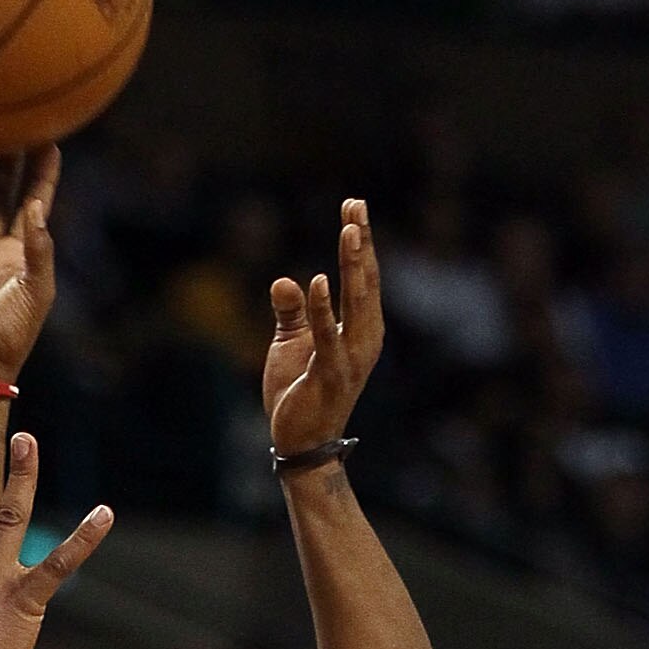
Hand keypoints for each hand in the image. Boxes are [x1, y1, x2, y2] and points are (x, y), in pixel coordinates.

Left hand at [264, 196, 383, 459]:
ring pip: (355, 304)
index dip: (359, 242)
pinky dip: (323, 310)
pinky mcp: (329, 376)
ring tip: (350, 230)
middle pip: (365, 283)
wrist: (300, 443)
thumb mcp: (292, 344)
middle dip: (361, 243)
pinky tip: (318, 280)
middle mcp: (364, 340)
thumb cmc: (300, 393)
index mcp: (360, 329)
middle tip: (356, 205)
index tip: (353, 206)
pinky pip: (328, 337)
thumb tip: (283, 280)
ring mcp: (350, 358)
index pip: (363, 278)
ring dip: (353, 266)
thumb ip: (291, 312)